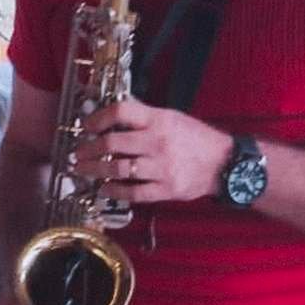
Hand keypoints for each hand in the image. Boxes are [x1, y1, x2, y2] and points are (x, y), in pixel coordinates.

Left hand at [73, 97, 232, 203]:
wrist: (226, 163)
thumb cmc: (197, 139)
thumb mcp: (172, 117)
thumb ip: (144, 116)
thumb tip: (116, 113)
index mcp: (159, 120)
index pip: (121, 112)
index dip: (98, 118)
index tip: (87, 125)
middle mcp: (158, 142)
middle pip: (112, 144)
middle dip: (89, 150)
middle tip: (78, 154)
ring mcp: (161, 168)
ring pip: (118, 169)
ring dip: (95, 171)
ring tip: (84, 171)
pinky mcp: (165, 189)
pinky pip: (133, 192)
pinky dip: (114, 191)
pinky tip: (104, 189)